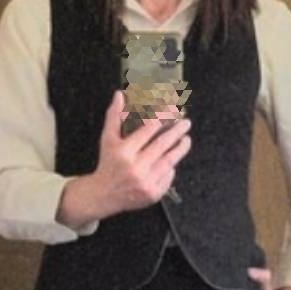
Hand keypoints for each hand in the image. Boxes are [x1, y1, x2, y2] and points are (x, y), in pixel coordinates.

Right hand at [93, 91, 191, 217]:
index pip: (149, 129)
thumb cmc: (108, 163)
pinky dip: (171, 168)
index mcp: (124, 151)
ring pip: (169, 162)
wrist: (104, 195)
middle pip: (162, 145)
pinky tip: (172, 161)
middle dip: (177, 132)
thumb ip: (114, 116)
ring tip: (186, 139)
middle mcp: (135, 167)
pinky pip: (167, 178)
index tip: (172, 109)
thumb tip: (119, 94)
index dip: (163, 117)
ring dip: (180, 149)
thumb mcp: (108, 139)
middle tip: (186, 123)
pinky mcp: (152, 194)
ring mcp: (145, 182)